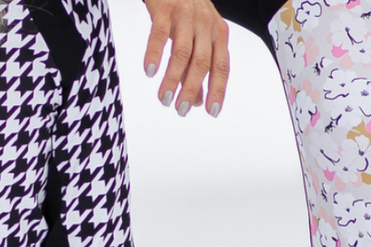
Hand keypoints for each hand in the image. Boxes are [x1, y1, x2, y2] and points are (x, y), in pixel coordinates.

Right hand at [142, 0, 230, 116]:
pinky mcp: (165, 7)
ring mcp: (186, 15)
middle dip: (191, 90)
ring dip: (172, 79)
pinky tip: (150, 72)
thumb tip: (199, 102)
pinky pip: (160, 34)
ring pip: (182, 52)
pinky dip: (154, 54)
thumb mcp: (199, 37)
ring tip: (164, 99)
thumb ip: (198, 69)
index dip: (217, 90)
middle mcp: (205, 24)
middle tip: (181, 111)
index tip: (212, 113)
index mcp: (218, 33)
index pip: (221, 66)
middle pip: (201, 63)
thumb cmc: (186, 10)